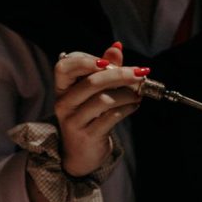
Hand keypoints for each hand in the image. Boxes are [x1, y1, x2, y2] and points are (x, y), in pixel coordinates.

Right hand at [53, 42, 147, 176]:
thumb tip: (116, 47)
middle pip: (92, 82)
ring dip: (127, 94)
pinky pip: (111, 117)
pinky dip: (127, 108)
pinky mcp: (88, 135)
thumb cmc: (88, 116)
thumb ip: (103, 69)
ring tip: (138, 94)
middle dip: (120, 75)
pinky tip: (134, 105)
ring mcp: (74, 121)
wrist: (80, 154)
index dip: (86, 61)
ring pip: (104, 100)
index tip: (108, 62)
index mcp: (62, 88)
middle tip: (140, 73)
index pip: (65, 67)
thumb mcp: (92, 92)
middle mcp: (64, 104)